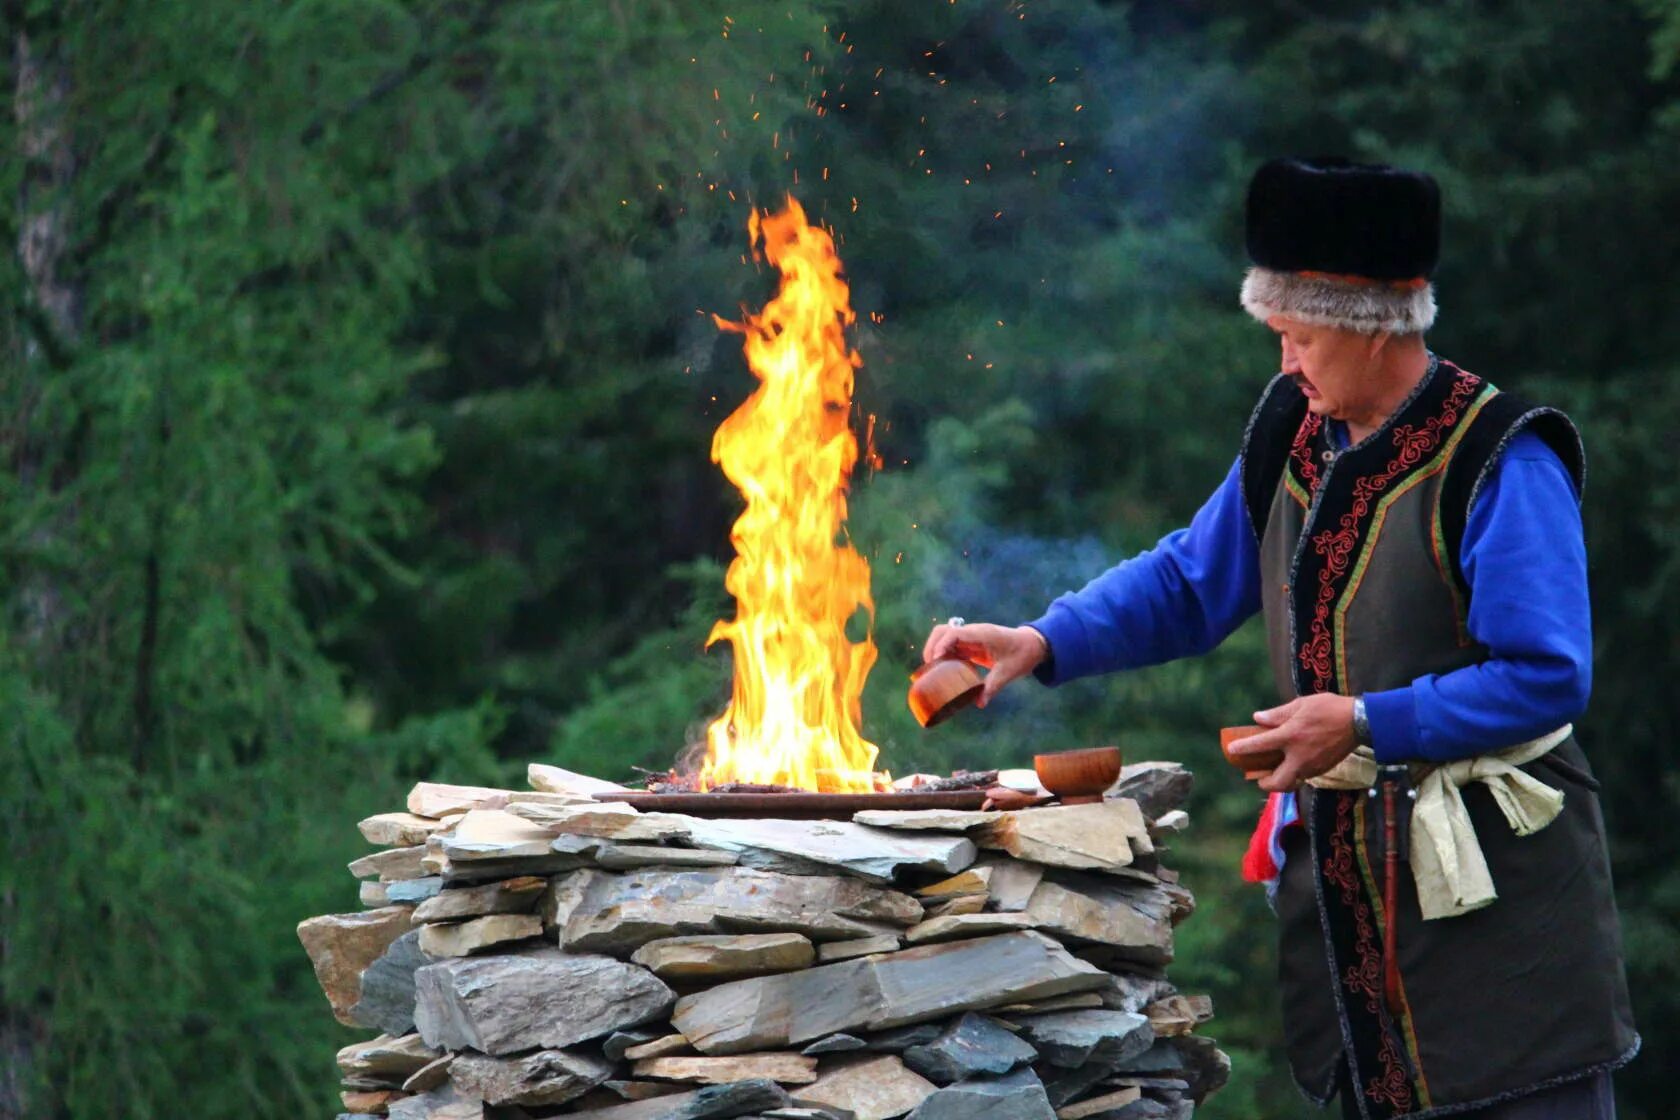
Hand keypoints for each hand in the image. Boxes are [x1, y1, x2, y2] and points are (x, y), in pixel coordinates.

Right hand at [921, 621, 1047, 706]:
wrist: (1033, 645)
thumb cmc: (1022, 654)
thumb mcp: (1009, 672)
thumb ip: (992, 686)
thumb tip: (979, 703)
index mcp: (982, 634)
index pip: (953, 633)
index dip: (940, 645)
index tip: (934, 661)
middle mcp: (973, 633)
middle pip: (943, 631)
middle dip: (931, 647)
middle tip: (929, 667)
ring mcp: (971, 638)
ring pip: (945, 638)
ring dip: (936, 651)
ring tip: (933, 671)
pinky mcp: (972, 644)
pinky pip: (953, 647)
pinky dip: (945, 656)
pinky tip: (945, 672)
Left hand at [1226, 694, 1358, 792]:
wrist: (1360, 721)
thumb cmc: (1329, 708)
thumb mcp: (1301, 704)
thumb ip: (1278, 714)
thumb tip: (1258, 718)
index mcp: (1291, 736)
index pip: (1261, 745)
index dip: (1244, 748)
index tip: (1232, 750)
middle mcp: (1300, 756)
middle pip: (1277, 782)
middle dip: (1264, 784)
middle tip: (1259, 777)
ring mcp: (1313, 765)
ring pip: (1292, 782)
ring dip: (1280, 781)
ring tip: (1274, 771)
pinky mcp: (1323, 769)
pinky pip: (1304, 777)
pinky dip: (1295, 774)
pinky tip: (1293, 764)